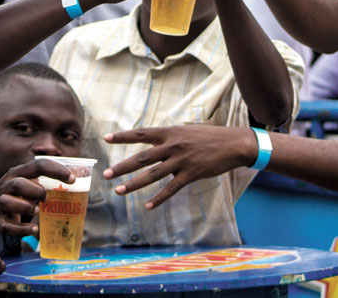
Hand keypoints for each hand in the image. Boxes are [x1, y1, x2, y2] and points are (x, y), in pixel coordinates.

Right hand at [0, 158, 73, 236]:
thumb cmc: (13, 193)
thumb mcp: (24, 182)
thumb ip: (42, 182)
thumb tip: (73, 185)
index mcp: (18, 173)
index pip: (38, 165)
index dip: (57, 171)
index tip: (73, 179)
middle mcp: (8, 185)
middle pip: (19, 183)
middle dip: (36, 191)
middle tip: (46, 197)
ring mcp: (1, 203)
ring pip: (10, 202)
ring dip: (27, 207)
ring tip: (37, 211)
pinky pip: (8, 226)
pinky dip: (22, 229)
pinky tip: (34, 229)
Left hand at [103, 125, 252, 208]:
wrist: (232, 143)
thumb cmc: (207, 137)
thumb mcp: (185, 131)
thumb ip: (167, 138)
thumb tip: (153, 144)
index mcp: (169, 132)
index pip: (141, 133)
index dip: (123, 136)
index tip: (105, 138)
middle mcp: (172, 145)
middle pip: (142, 157)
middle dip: (122, 167)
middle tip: (106, 174)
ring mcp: (181, 160)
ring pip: (153, 175)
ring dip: (134, 184)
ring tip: (119, 191)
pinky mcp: (191, 174)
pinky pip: (171, 188)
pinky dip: (159, 198)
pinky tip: (148, 206)